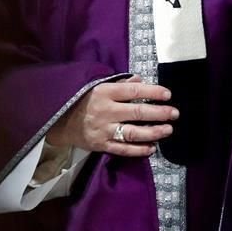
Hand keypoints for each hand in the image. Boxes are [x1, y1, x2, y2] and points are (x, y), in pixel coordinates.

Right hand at [45, 75, 177, 156]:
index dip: (152, 91)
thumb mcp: (95, 85)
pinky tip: (151, 147)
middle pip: (137, 112)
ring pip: (133, 132)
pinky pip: (122, 149)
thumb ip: (119, 84)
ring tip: (168, 130)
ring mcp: (103, 129)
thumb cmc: (80, 100)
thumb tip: (140, 80)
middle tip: (174, 113)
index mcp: (103, 92)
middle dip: (159, 112)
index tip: (168, 94)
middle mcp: (105, 111)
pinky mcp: (100, 145)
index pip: (133, 91)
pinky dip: (138, 150)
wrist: (56, 120)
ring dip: (153, 131)